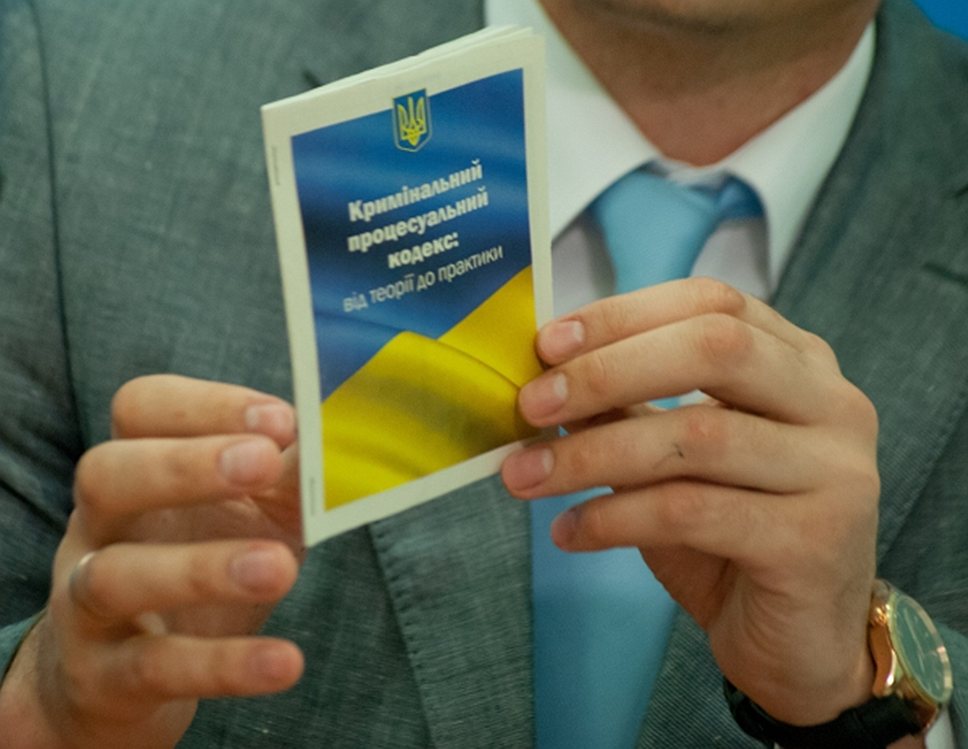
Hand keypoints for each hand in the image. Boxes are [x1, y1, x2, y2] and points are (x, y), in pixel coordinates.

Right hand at [0, 376, 304, 747]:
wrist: (131, 678)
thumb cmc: (209, 561)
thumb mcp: (260, 509)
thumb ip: (297, 470)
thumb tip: (350, 429)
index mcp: (137, 468)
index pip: (141, 408)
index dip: (207, 405)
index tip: (283, 420)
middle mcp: (99, 527)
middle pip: (105, 474)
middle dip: (185, 465)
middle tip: (264, 462)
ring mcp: (85, 604)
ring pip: (114, 576)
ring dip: (200, 568)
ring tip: (279, 567)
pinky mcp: (104, 678)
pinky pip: (152, 668)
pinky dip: (221, 665)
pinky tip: (285, 662)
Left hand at [501, 278, 880, 725]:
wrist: (799, 641)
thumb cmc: (729, 536)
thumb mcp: (672, 459)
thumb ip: (627, 407)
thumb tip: (545, 373)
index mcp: (798, 362)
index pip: (712, 303)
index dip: (623, 315)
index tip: (548, 344)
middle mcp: (832, 403)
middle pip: (715, 348)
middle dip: (608, 371)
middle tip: (532, 405)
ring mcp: (836, 471)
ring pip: (697, 436)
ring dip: (592, 454)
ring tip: (525, 477)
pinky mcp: (815, 541)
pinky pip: (692, 512)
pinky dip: (615, 518)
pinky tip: (570, 532)